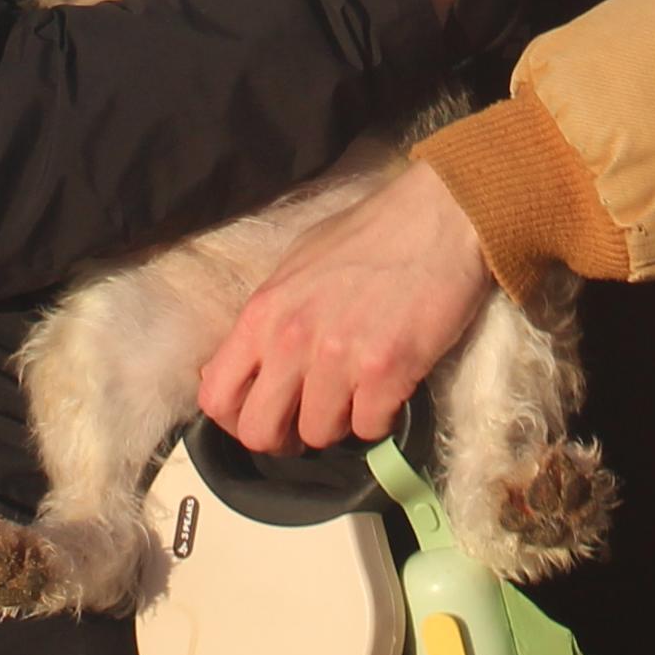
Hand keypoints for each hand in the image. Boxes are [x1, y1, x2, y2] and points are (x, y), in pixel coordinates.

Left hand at [194, 159, 495, 453]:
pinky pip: (370, 428)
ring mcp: (338, 357)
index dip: (237, 420)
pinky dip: (381, 417)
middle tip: (310, 420)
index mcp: (263, 311)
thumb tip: (248, 362)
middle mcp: (291, 338)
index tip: (265, 416)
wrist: (439, 216)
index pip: (215, 396)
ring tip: (359, 391)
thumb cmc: (371, 236)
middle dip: (285, 438)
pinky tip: (390, 387)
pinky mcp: (387, 370)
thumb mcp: (297, 266)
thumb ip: (269, 318)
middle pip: (260, 433)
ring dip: (340, 422)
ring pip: (320, 435)